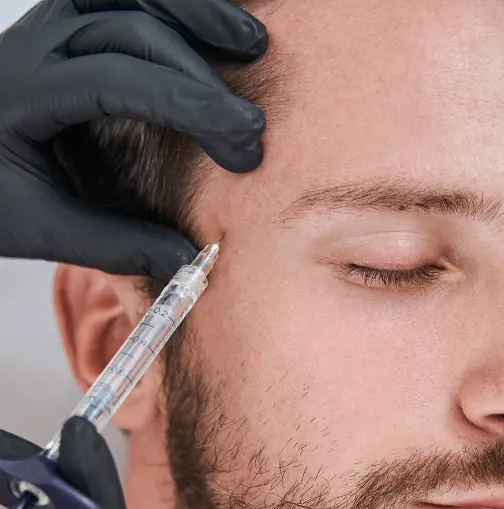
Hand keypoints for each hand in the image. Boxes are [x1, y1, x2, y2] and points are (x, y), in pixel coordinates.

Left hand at [0, 0, 267, 278]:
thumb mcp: (43, 229)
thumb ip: (117, 244)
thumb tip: (191, 265)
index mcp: (26, 92)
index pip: (119, 81)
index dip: (190, 107)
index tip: (241, 148)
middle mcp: (38, 42)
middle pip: (134, 34)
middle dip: (203, 82)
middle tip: (253, 133)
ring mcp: (52, 22)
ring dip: (198, 15)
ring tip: (254, 46)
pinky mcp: (66, 18)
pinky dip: (175, 5)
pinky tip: (215, 23)